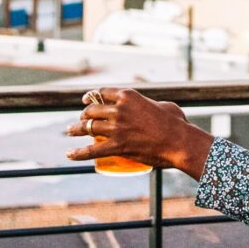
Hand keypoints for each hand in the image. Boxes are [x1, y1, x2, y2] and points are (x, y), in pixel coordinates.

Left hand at [66, 88, 213, 178]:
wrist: (179, 142)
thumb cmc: (175, 123)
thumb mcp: (162, 104)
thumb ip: (150, 103)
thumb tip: (150, 107)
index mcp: (128, 95)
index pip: (102, 93)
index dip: (91, 97)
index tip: (86, 101)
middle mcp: (118, 109)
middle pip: (92, 110)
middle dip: (84, 115)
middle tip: (81, 120)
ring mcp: (116, 128)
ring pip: (88, 128)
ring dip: (76, 130)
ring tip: (69, 132)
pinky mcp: (117, 146)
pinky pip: (92, 150)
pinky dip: (78, 153)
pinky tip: (69, 154)